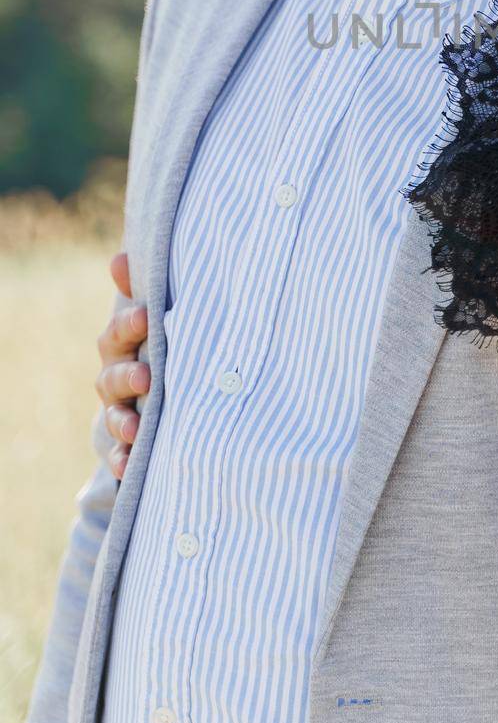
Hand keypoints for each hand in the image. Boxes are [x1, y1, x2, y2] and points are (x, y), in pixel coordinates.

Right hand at [95, 251, 149, 478]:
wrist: (158, 394)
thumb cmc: (159, 343)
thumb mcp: (155, 318)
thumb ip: (144, 289)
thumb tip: (119, 257)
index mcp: (121, 345)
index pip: (118, 332)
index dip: (130, 325)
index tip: (147, 317)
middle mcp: (115, 379)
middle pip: (112, 377)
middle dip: (128, 376)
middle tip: (148, 377)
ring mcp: (120, 412)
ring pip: (115, 417)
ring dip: (123, 423)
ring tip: (135, 428)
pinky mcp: (128, 444)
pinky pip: (120, 455)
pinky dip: (124, 461)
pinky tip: (131, 465)